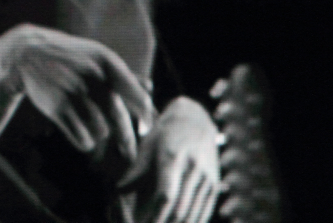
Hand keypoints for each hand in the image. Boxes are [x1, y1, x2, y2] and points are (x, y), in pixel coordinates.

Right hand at [6, 25, 154, 166]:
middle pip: (120, 119)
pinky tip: (81, 133)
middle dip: (128, 140)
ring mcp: (73, 92)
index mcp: (108, 63)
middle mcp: (92, 77)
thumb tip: (150, 91)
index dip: (147, 118)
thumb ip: (124, 75)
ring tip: (93, 127)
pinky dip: (84, 141)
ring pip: (101, 131)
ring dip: (100, 134)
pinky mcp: (57, 107)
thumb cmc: (71, 57)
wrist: (28, 53)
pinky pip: (82, 138)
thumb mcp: (97, 57)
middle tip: (131, 154)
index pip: (139, 98)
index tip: (145, 130)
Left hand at [119, 96, 219, 222]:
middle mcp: (193, 169)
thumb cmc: (164, 134)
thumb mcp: (147, 146)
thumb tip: (117, 190)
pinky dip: (194, 222)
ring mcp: (207, 178)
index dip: (156, 216)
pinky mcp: (215, 184)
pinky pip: (205, 210)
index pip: (166, 195)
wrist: (195, 120)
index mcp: (173, 158)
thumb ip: (135, 170)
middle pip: (181, 209)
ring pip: (194, 213)